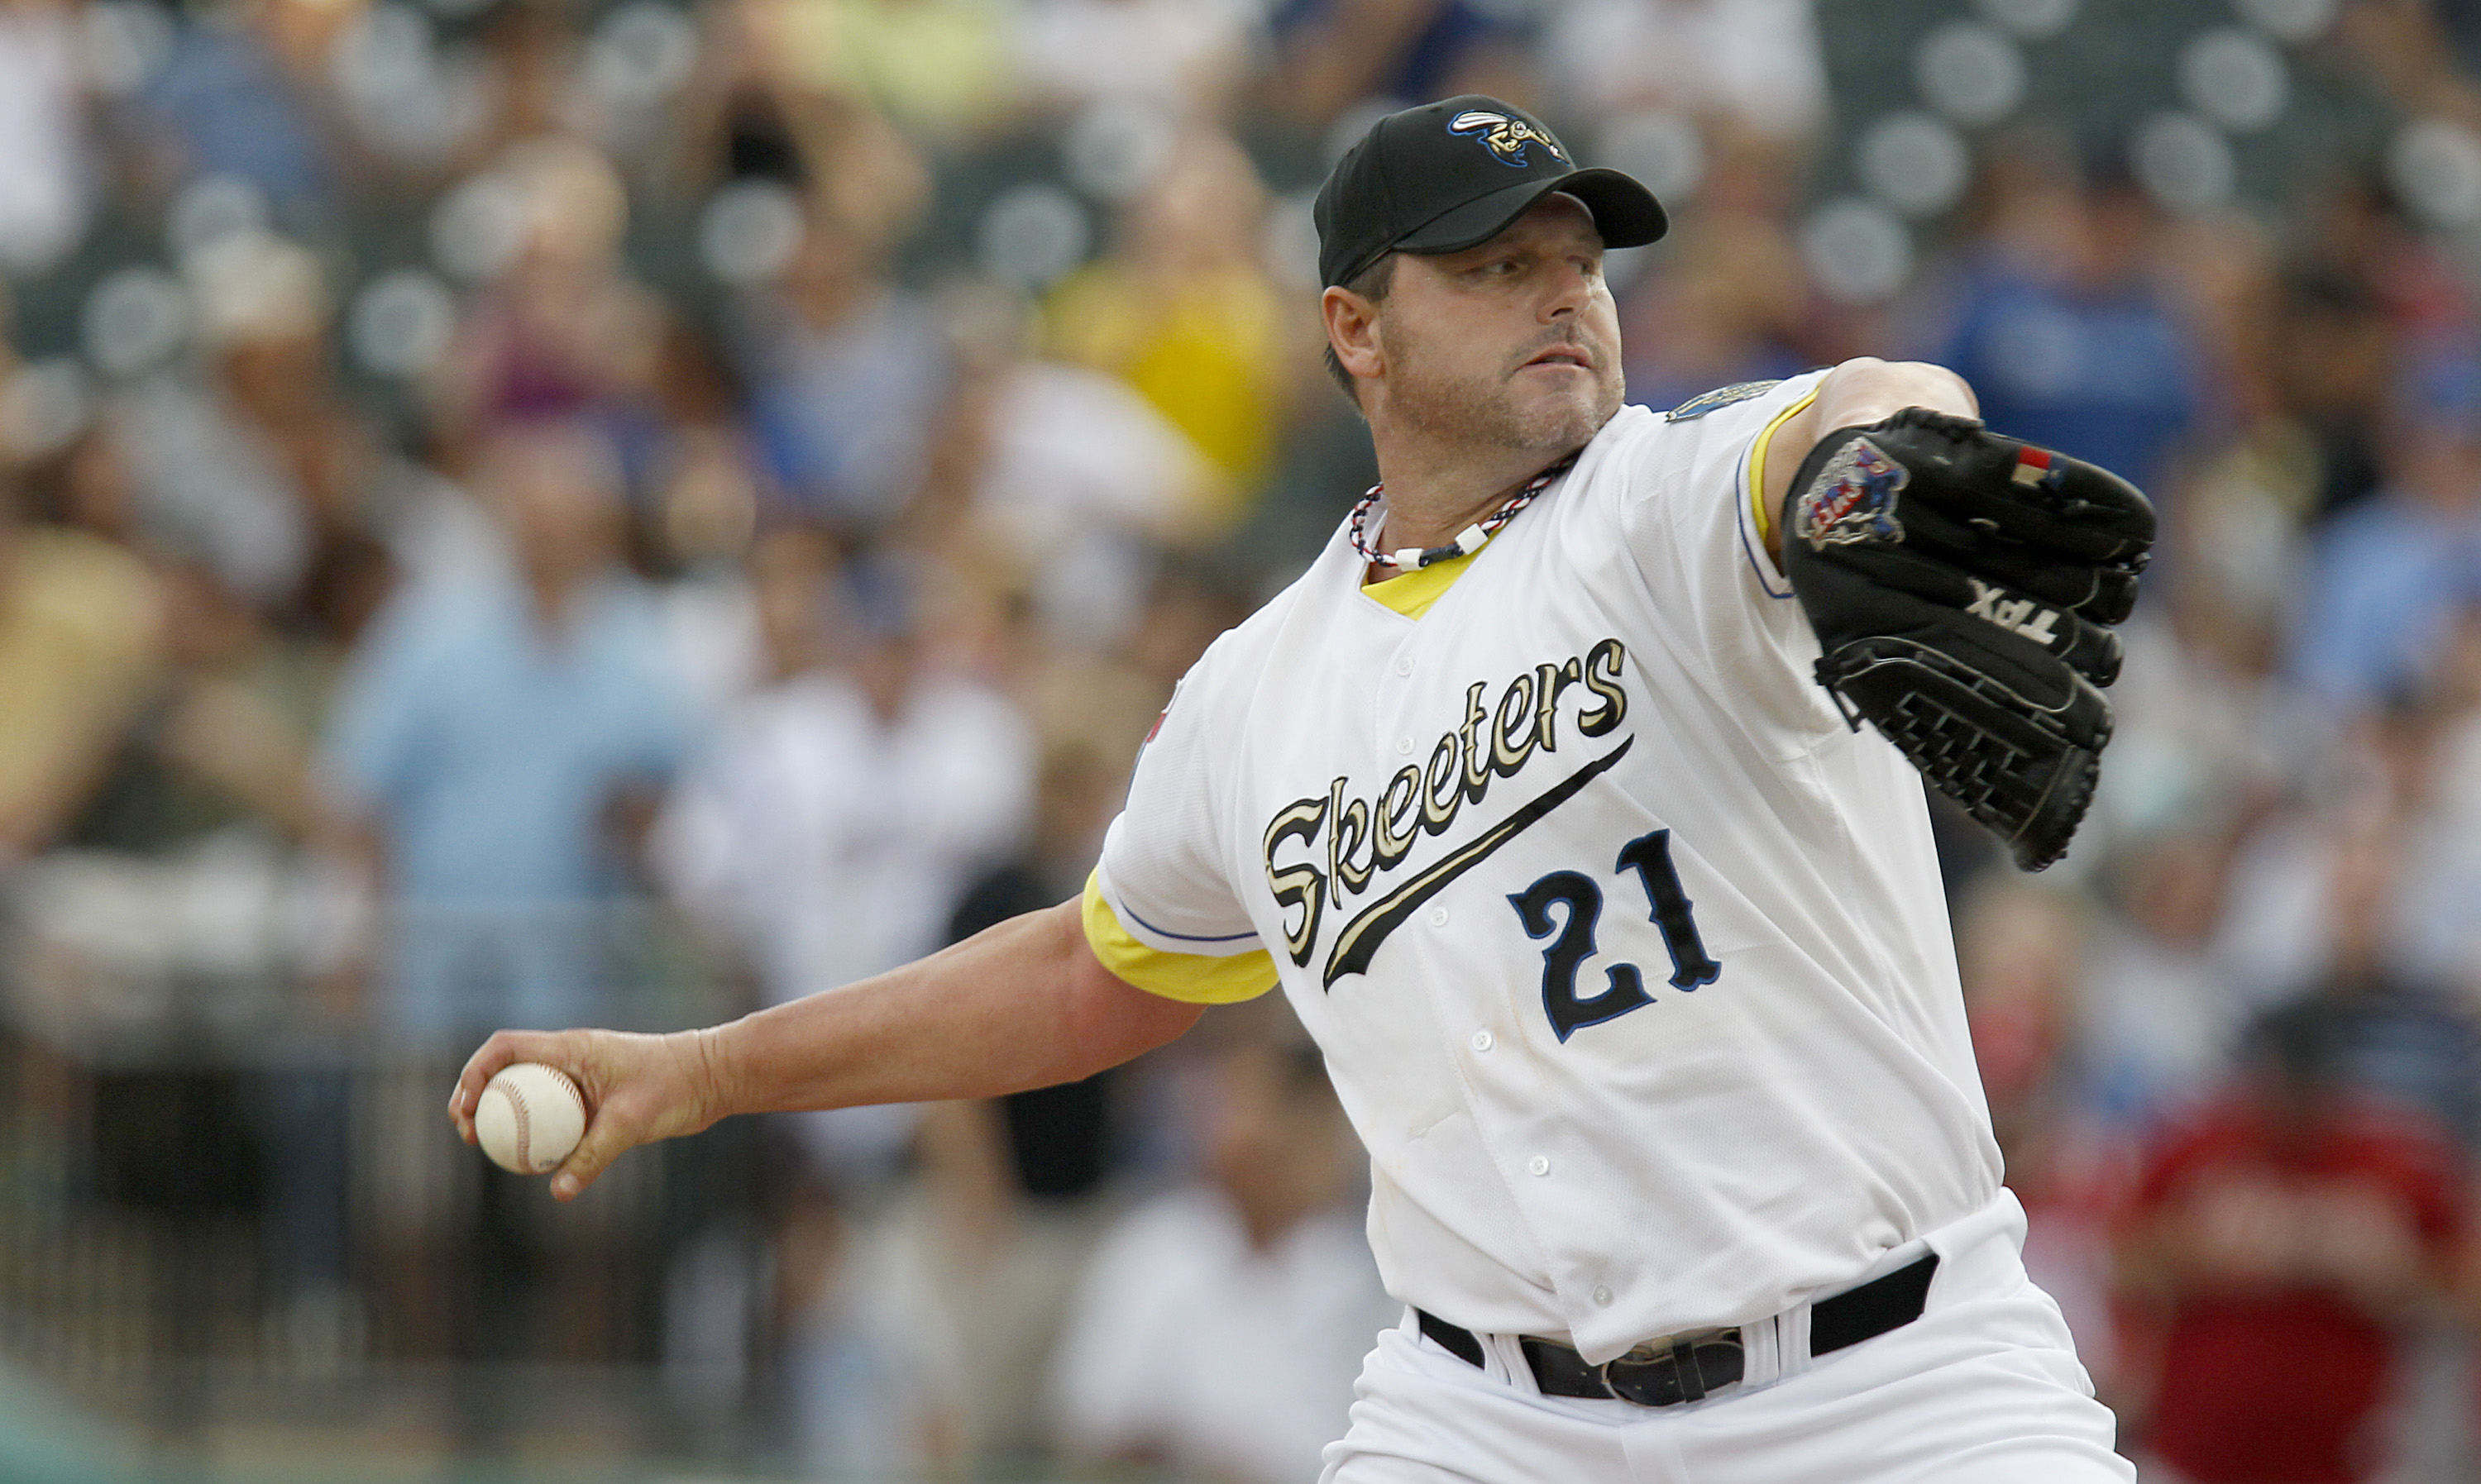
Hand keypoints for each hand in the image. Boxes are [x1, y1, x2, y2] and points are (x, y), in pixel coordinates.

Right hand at [448, 1025, 732, 1200]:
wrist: (713, 1077)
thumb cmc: (675, 1086)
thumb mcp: (631, 1122)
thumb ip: (594, 1154)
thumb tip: (557, 1192)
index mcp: (571, 1047)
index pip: (505, 1048)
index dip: (475, 1073)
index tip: (465, 1109)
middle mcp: (570, 1057)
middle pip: (506, 1070)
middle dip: (476, 1097)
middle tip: (467, 1136)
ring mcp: (580, 1077)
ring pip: (527, 1092)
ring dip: (502, 1115)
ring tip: (489, 1151)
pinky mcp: (594, 1097)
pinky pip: (553, 1113)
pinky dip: (535, 1131)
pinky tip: (531, 1162)